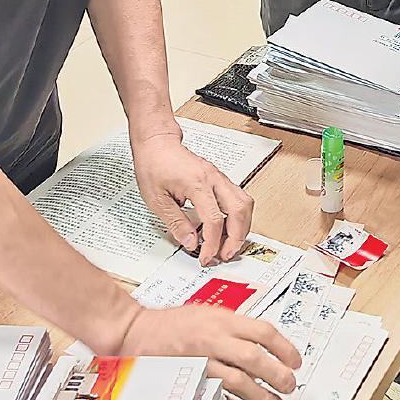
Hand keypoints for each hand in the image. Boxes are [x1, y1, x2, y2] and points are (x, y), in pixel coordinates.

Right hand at [121, 303, 301, 399]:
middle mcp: (212, 339)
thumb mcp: (206, 313)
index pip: (263, 332)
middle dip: (278, 376)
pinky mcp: (189, 383)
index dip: (285, 348)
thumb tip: (263, 343)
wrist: (134, 331)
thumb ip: (233, 326)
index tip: (295, 361)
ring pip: (239, 383)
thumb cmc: (170, 324)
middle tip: (289, 387)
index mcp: (221, 320)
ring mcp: (200, 363)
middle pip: (255, 359)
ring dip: (262, 399)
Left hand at [132, 131, 253, 264]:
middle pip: (239, 211)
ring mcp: (219, 177)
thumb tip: (191, 242)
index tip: (206, 256)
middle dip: (236, 238)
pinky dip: (238, 216)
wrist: (157, 143)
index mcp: (197, 183)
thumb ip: (176, 222)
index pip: (214, 220)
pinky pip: (239, 198)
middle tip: (225, 254)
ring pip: (245, 203)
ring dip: (242, 227)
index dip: (213, 243)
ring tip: (230, 244)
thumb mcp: (157, 199)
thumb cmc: (154, 164)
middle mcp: (213, 178)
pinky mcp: (219, 178)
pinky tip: (228, 227)